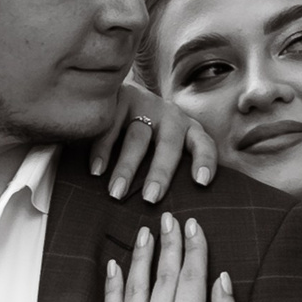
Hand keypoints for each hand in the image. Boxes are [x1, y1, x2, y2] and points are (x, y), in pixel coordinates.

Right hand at [89, 80, 217, 202]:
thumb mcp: (169, 143)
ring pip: (138, 139)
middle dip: (160, 173)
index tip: (202, 182)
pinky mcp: (121, 98)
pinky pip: (111, 128)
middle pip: (168, 145)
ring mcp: (146, 105)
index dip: (205, 161)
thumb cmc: (151, 131)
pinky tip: (97, 171)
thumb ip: (174, 165)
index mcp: (188, 128)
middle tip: (150, 199)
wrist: (123, 90)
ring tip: (117, 194)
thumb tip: (177, 211)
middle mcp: (170, 116)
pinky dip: (103, 152)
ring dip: (126, 168)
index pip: (203, 144)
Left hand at [104, 213, 247, 301]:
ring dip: (140, 257)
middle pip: (161, 275)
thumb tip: (220, 278)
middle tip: (169, 218)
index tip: (193, 224)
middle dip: (167, 244)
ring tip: (144, 232)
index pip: (189, 275)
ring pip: (134, 288)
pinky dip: (112, 287)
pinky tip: (115, 267)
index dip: (193, 247)